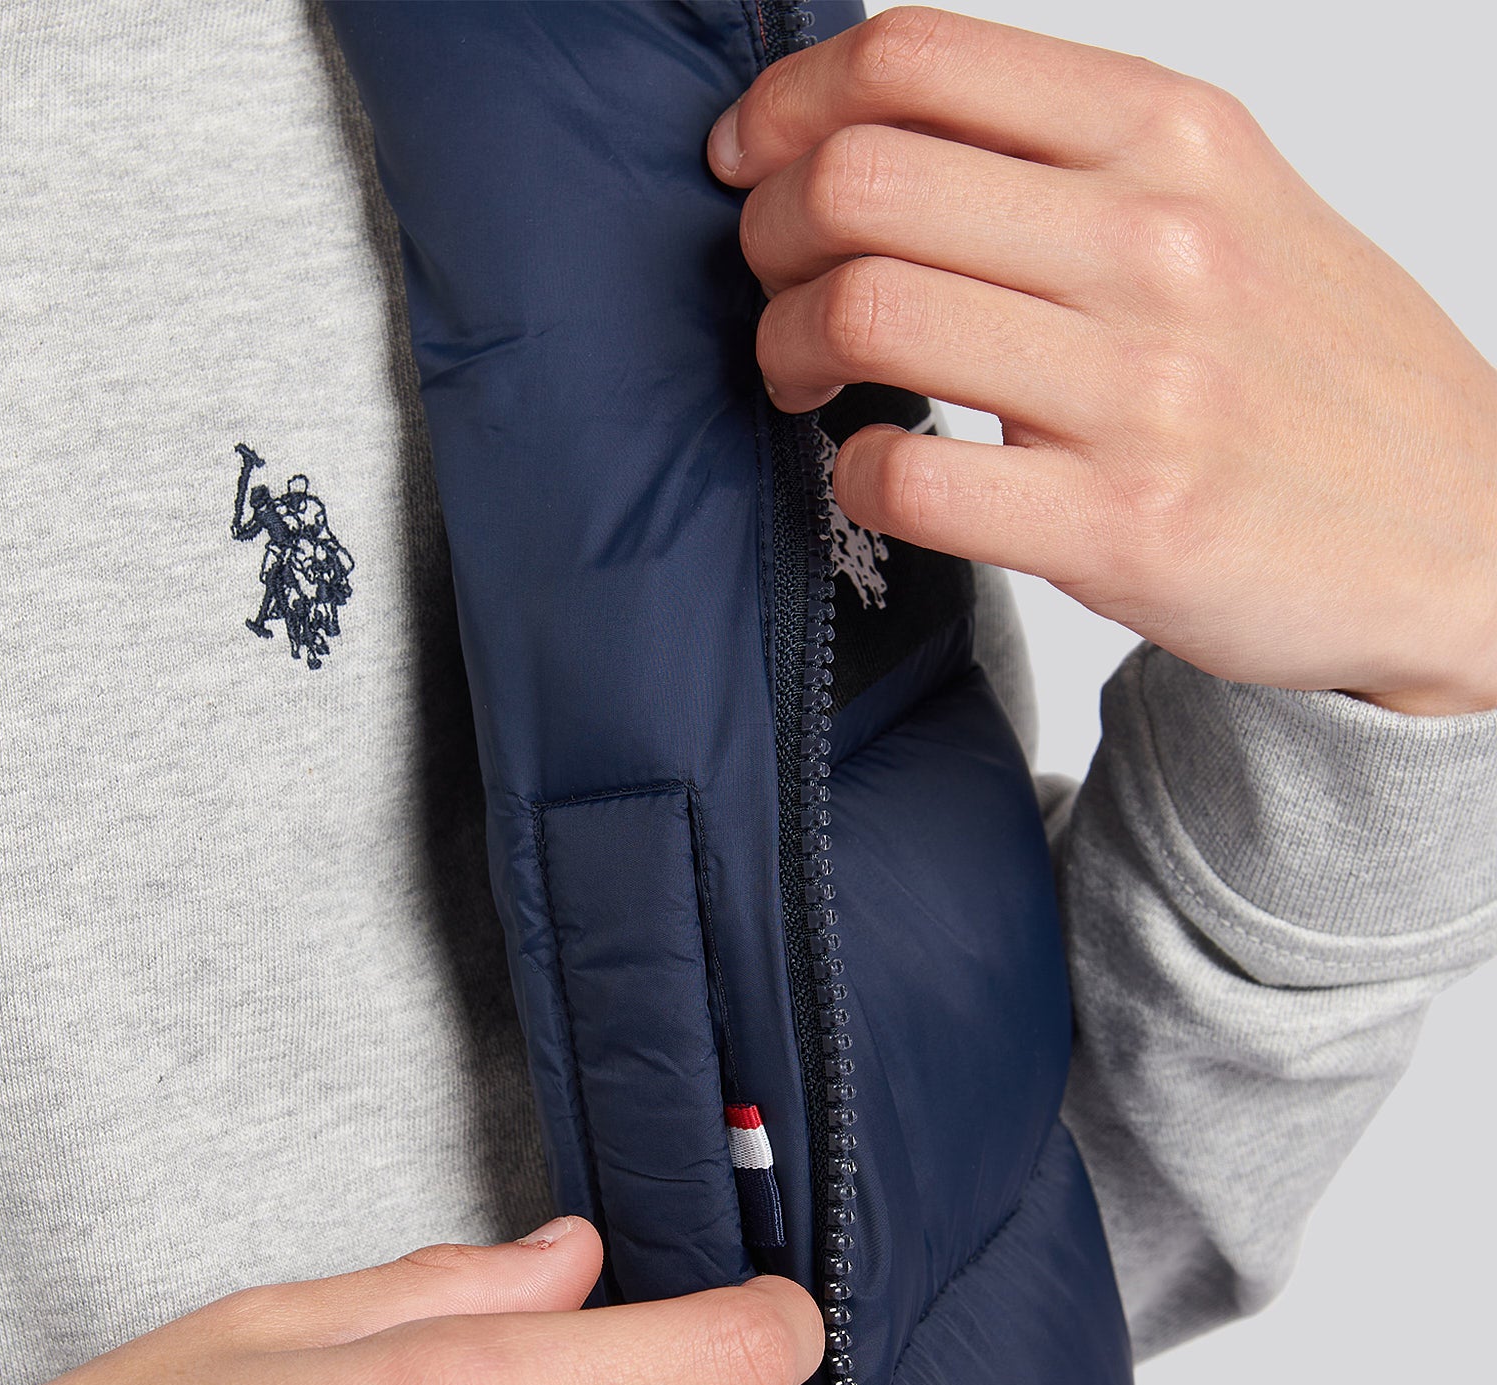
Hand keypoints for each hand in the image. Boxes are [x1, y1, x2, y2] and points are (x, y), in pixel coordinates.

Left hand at [710, 7, 1496, 713]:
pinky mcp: (1124, 527)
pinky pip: (908, 479)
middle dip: (768, 237)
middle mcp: (1157, 241)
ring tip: (810, 382)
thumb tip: (886, 132)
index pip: (915, 59)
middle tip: (776, 289)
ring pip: (866, 311)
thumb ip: (1075, 156)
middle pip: (860, 181)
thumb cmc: (1316, 373)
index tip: (750, 164)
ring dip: (789, 349)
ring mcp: (1143, 388)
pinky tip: (876, 473)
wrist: (1457, 534)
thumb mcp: (1229, 203)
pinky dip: (852, 476)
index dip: (787, 108)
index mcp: (1172, 134)